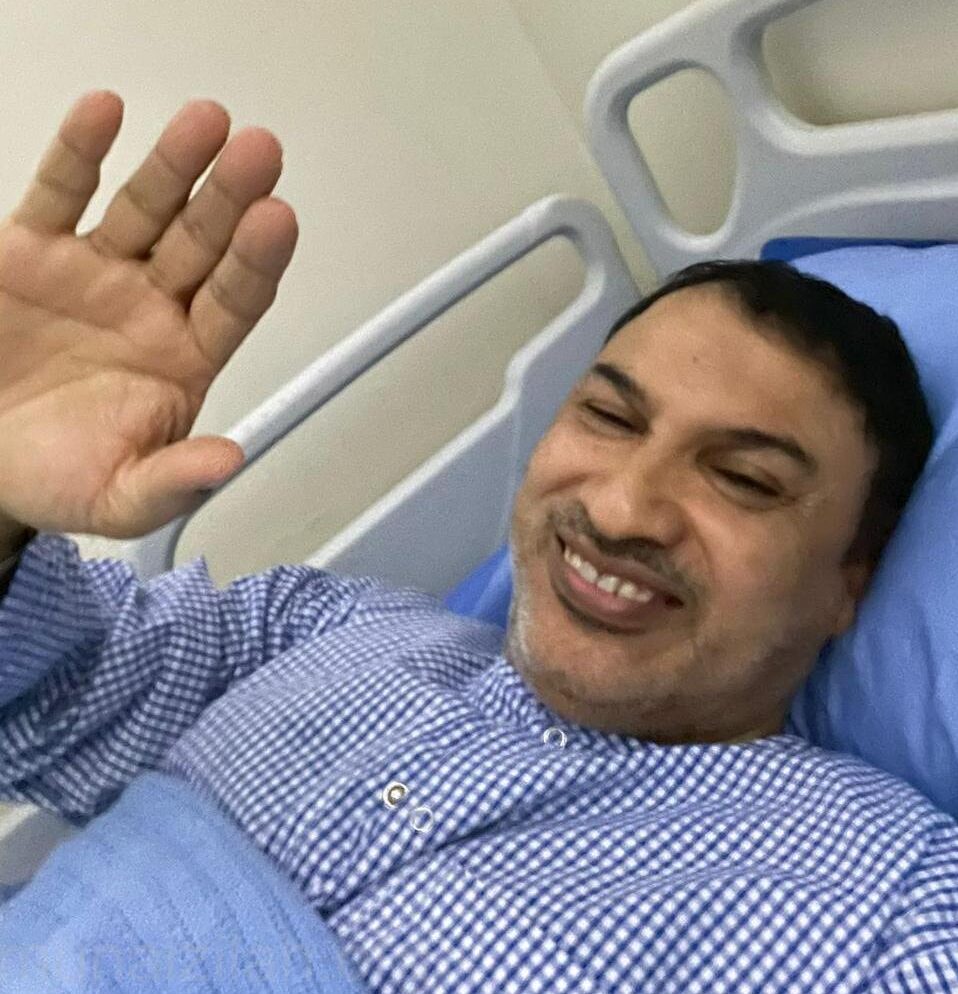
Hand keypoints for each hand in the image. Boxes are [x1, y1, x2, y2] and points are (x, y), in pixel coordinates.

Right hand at [0, 91, 297, 537]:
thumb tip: (229, 463)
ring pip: (145, 208)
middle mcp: (152, 305)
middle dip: (230, 198)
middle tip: (260, 153)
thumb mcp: (120, 498)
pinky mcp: (34, 249)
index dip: (257, 261)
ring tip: (206, 122)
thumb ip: (174, 481)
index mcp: (186, 357)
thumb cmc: (59, 476)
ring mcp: (97, 272)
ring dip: (175, 165)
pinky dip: (80, 152)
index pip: (234, 302)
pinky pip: (60, 193)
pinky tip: (106, 113)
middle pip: (202, 243)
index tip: (278, 219)